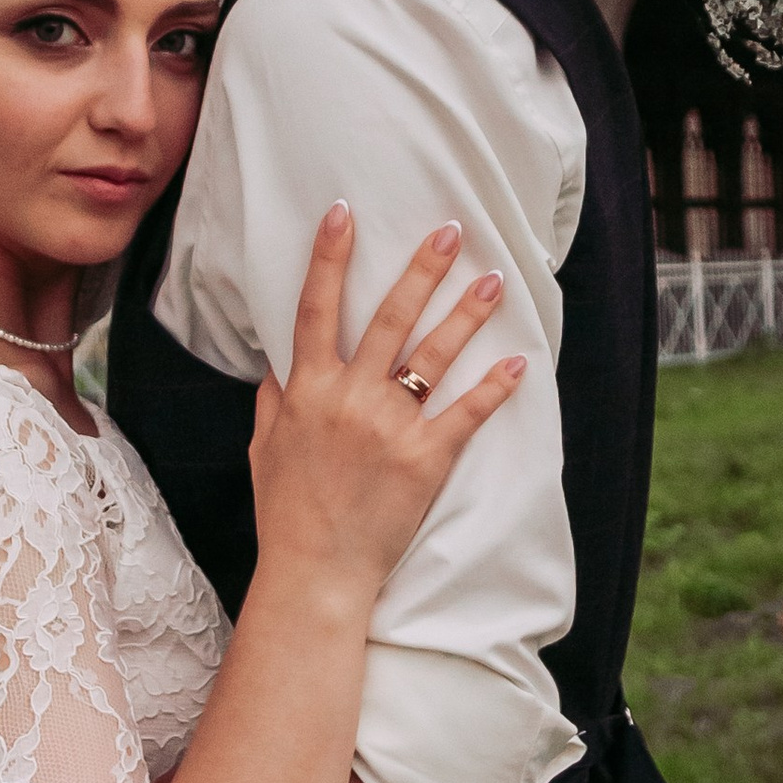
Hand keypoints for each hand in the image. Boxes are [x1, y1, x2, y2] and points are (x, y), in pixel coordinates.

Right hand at [249, 207, 526, 598]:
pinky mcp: (425, 459)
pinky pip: (466, 415)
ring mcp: (390, 426)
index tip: (343, 212)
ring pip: (433, 355)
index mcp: (308, 389)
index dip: (329, 256)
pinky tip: (517, 364)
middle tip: (448, 230)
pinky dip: (493, 389)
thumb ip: (273, 399)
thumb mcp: (264, 448)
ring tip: (493, 279)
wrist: (316, 570)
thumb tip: (276, 363)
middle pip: (389, 317)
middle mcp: (350, 397)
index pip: (316, 308)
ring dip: (465, 313)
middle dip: (419, 269)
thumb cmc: (287, 511)